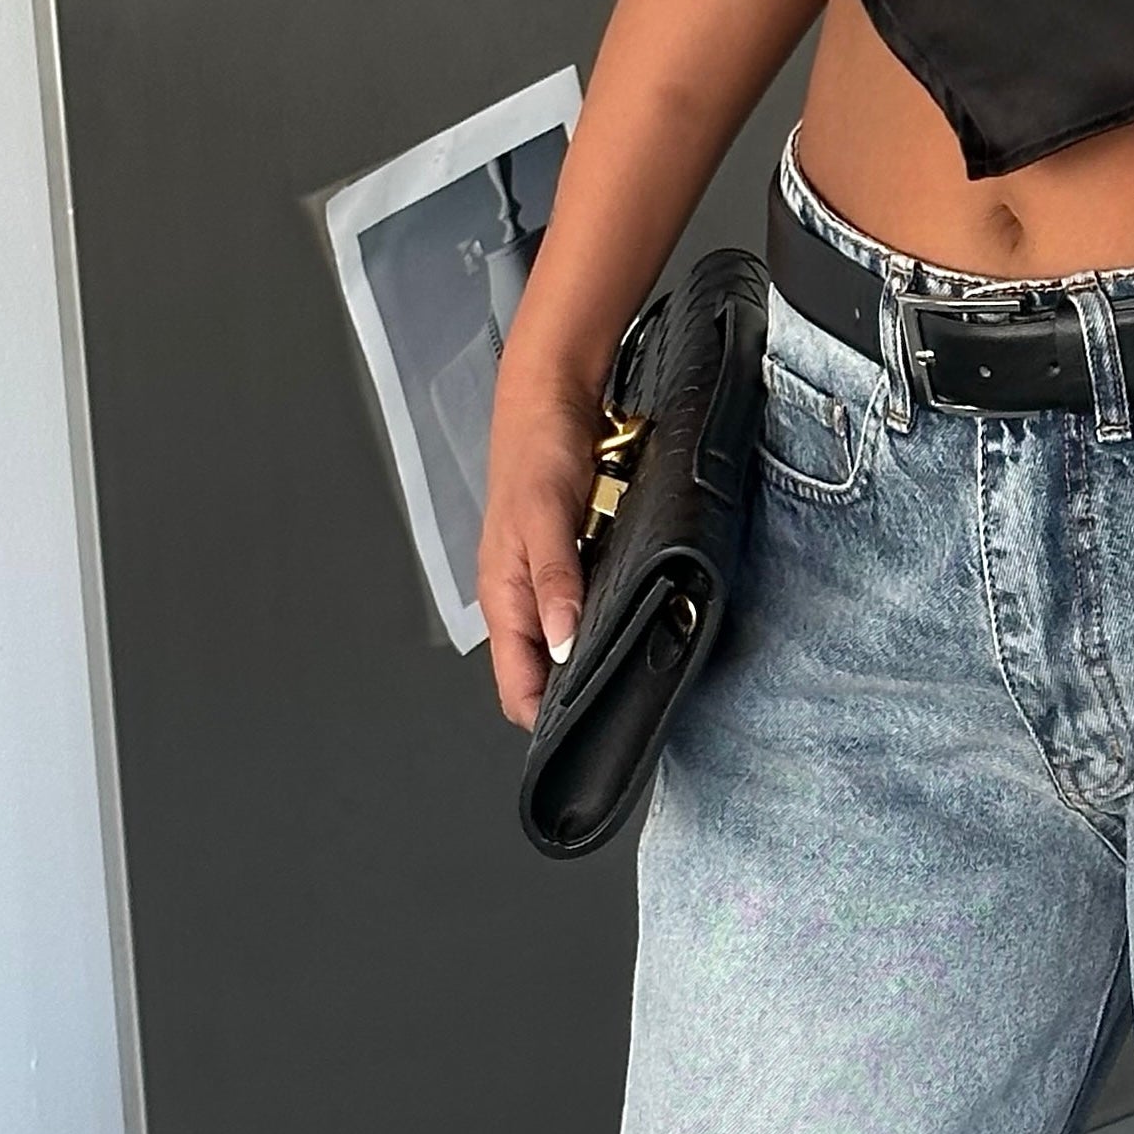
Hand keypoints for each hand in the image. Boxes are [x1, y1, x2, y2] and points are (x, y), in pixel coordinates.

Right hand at [478, 359, 601, 730]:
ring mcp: (543, 583)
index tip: (589, 736)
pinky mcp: (567, 564)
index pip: (516, 687)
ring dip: (591, 662)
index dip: (546, 719)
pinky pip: (581, 612)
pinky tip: (630, 626)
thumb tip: (562, 644)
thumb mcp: (547, 515)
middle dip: (574, 699)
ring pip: (562, 647)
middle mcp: (519, 597)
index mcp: (503, 596)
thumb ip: (555, 580)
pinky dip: (601, 626)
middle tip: (623, 711)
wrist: (551, 397)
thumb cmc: (538, 448)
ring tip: (630, 678)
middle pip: (540, 674)